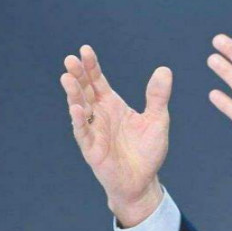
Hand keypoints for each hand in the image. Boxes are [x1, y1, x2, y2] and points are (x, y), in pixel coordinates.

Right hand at [59, 45, 171, 226]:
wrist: (144, 181)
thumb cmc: (148, 150)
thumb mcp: (157, 119)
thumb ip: (158, 96)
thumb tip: (164, 69)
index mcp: (112, 105)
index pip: (98, 81)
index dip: (91, 66)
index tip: (85, 50)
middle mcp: (99, 115)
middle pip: (85, 91)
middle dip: (77, 75)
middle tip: (70, 59)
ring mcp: (93, 131)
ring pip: (79, 108)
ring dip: (73, 94)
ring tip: (67, 77)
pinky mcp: (92, 149)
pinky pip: (83, 133)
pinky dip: (79, 120)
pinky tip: (76, 108)